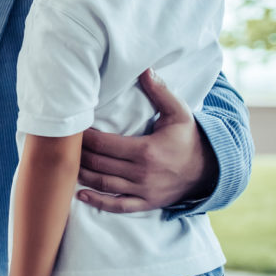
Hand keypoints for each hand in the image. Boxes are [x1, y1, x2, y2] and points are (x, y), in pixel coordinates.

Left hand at [77, 69, 215, 213]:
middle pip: (99, 164)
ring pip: (104, 184)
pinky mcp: (146, 203)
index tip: (73, 129)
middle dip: (79, 154)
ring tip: (67, 165)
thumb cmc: (189, 138)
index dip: (85, 137)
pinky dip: (98, 202)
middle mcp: (142, 173)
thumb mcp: (179, 113)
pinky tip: (81, 195)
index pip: (104, 144)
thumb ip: (160, 92)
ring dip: (83, 175)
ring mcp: (143, 190)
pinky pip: (118, 206)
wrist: (210, 170)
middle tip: (64, 145)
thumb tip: (145, 69)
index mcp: (146, 150)